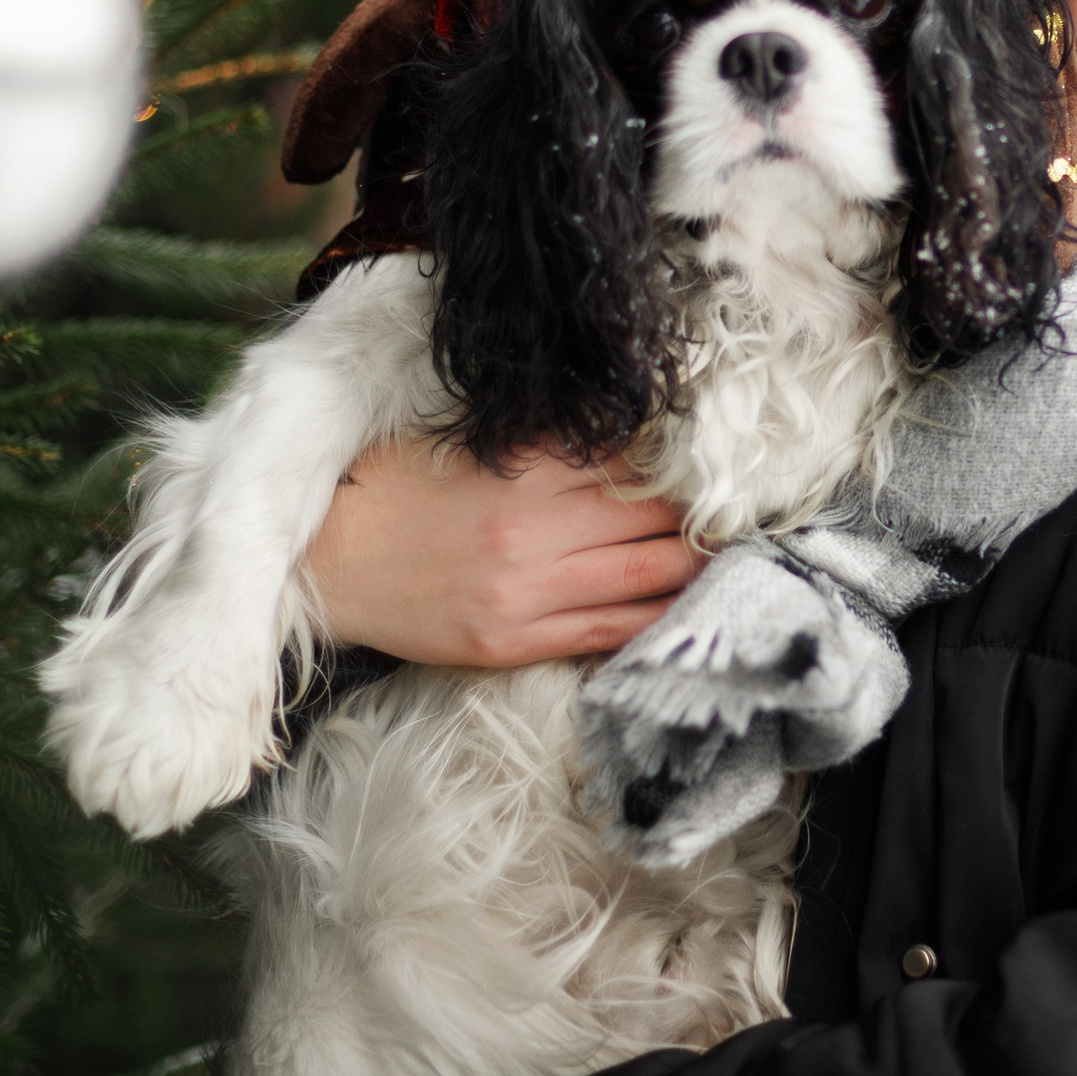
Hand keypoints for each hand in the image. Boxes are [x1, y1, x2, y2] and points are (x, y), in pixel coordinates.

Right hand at [300, 438, 699, 666]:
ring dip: (700, 565)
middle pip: (657, 516)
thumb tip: (623, 433)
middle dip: (707, 513)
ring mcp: (529, 594)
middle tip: (748, 509)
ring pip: (650, 576)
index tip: (721, 462)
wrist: (328, 566)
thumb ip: (544, 442)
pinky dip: (660, 619)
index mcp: (523, 473)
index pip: (634, 461)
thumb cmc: (394, 492)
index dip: (685, 464)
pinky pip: (611, 633)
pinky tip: (692, 609)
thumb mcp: (468, 447)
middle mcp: (536, 532)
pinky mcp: (516, 642)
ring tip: (733, 555)